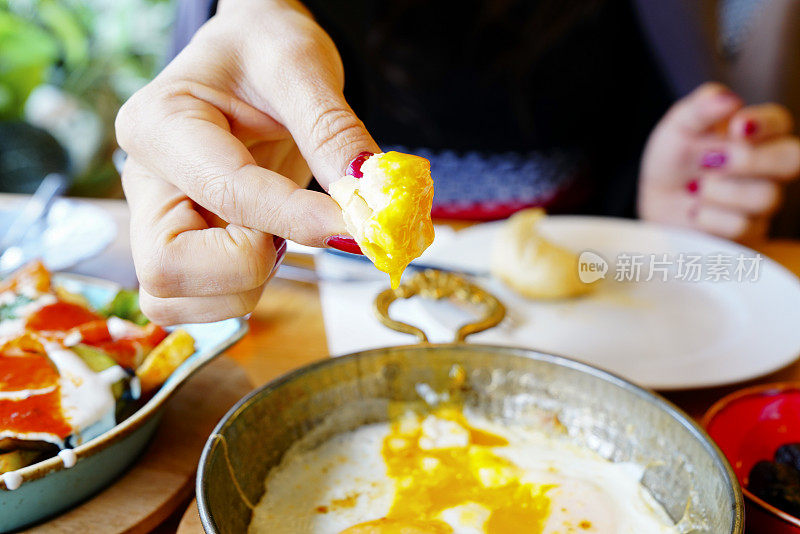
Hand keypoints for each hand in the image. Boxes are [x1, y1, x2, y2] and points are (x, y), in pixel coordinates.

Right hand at [115, 0, 378, 323]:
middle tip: (290, 229)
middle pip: (166, 271)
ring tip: (281, 227)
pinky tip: (271, 241)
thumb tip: (368, 203)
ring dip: (247, 282)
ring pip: (178, 301)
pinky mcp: (184, 245)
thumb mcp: (302, 64)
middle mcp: (146, 182)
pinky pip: (200, 302)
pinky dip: (243, 289)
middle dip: (246, 266)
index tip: (357, 225)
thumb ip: (332, 132)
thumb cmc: (265, 48)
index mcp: (159, 124)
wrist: (252, 55)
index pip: (227, 194)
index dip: (297, 218)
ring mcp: (160, 220)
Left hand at [638, 82, 799, 241]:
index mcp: (755, 132)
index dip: (764, 124)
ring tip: (694, 187)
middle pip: (792, 160)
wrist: (657, 200)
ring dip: (720, 191)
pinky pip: (742, 226)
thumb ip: (700, 109)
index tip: (737, 127)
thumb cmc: (674, 158)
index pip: (779, 122)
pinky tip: (694, 210)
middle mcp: (768, 164)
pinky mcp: (749, 229)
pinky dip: (708, 216)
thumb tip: (728, 99)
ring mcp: (761, 197)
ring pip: (765, 196)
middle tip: (711, 161)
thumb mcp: (678, 127)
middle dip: (750, 161)